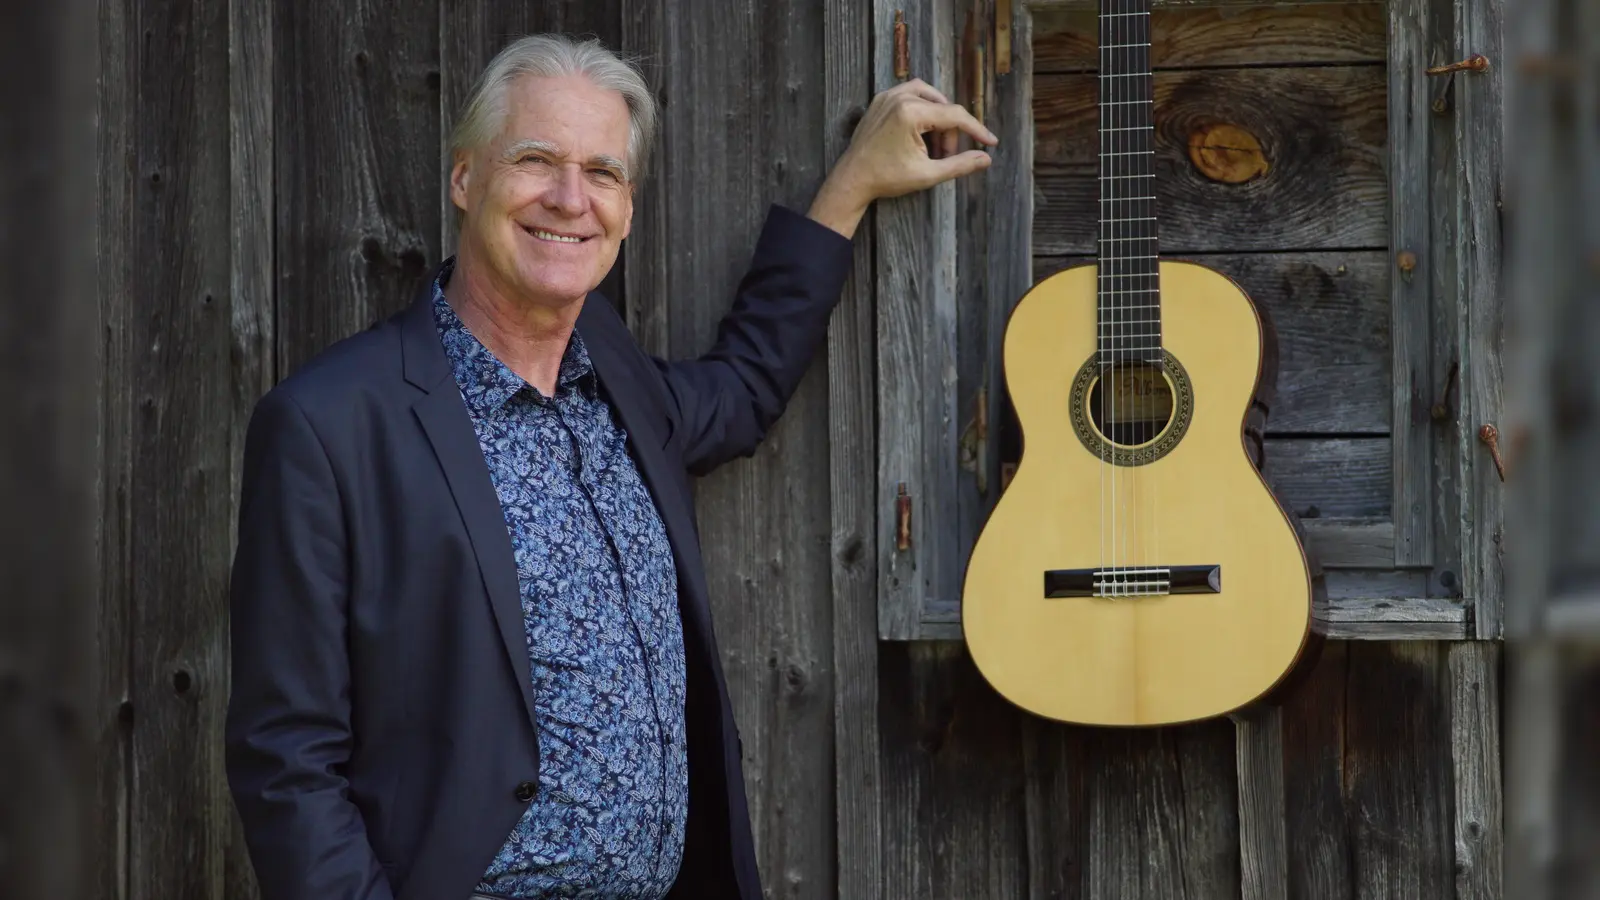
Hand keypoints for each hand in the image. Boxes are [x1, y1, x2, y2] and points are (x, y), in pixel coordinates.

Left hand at [807, 79, 997, 236]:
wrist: (853, 178)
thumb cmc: (887, 178)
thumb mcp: (927, 174)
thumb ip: (959, 165)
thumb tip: (986, 159)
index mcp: (911, 113)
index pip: (955, 116)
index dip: (976, 130)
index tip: (990, 142)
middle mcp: (900, 97)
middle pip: (943, 108)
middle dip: (950, 133)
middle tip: (943, 157)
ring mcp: (888, 95)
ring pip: (930, 97)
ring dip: (938, 118)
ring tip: (933, 146)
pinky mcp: (881, 98)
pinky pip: (911, 93)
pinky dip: (923, 108)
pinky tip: (921, 130)